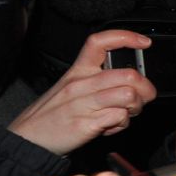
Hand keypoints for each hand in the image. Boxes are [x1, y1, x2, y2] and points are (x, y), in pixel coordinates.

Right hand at [8, 30, 157, 153]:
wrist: (29, 138)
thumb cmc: (53, 114)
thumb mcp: (71, 88)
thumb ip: (98, 80)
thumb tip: (130, 79)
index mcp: (78, 71)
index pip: (101, 42)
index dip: (126, 37)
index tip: (144, 43)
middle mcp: (81, 84)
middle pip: (128, 75)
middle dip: (146, 89)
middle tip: (142, 98)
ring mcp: (84, 104)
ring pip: (129, 95)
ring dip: (136, 107)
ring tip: (126, 113)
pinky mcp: (86, 124)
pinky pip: (119, 118)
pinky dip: (122, 124)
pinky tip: (112, 126)